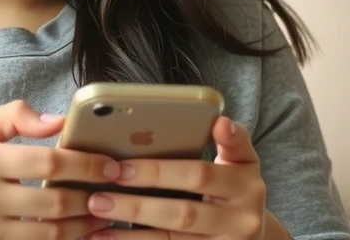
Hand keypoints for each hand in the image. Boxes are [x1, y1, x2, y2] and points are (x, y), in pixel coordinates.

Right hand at [0, 100, 119, 239]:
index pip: (50, 164)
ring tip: (107, 217)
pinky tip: (80, 238)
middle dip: (95, 198)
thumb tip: (57, 120)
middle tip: (119, 192)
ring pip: (51, 235)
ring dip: (86, 228)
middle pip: (57, 203)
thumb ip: (12, 118)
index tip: (112, 165)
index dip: (88, 165)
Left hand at [84, 116, 266, 238]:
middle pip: (181, 214)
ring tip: (96, 221)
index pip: (198, 175)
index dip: (158, 172)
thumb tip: (221, 121)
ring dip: (129, 233)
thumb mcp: (243, 163)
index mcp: (246, 186)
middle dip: (136, 205)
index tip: (119, 167)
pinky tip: (108, 239)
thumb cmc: (236, 188)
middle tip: (97, 197)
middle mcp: (241, 222)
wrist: (254, 235)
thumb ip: (232, 141)